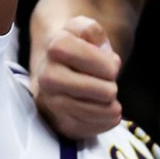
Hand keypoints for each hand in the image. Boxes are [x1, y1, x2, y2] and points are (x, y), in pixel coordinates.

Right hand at [32, 17, 122, 138]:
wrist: (54, 66)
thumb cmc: (76, 46)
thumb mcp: (85, 29)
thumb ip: (96, 33)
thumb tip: (109, 59)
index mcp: (56, 46)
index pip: (90, 58)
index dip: (107, 64)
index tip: (112, 65)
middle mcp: (47, 76)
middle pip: (94, 89)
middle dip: (109, 88)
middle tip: (110, 85)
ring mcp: (50, 102)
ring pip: (91, 112)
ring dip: (109, 107)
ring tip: (110, 99)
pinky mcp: (56, 124)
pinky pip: (87, 130)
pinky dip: (103, 122)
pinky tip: (107, 112)